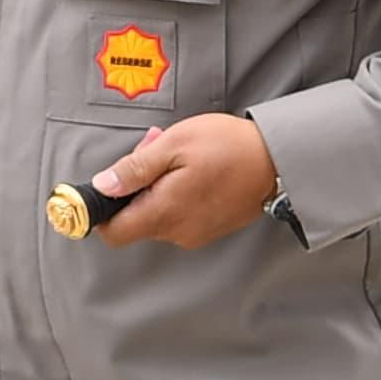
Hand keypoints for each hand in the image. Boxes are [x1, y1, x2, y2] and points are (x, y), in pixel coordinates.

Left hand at [90, 114, 276, 250]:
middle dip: (134, 187)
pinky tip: (190, 170)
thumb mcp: (173, 146)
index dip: (102, 212)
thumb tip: (102, 186)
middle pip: (135, 220)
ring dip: (156, 187)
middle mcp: (178, 232)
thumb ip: (134, 168)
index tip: (104, 188)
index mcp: (164, 213)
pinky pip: (178, 216)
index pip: (114, 233)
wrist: (278, 159)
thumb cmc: (227, 146)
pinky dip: (175, 194)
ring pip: (157, 215)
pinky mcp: (209, 228)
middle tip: (151, 151)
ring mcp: (195, 233)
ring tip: (176, 156)